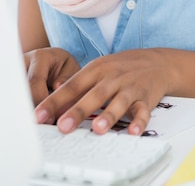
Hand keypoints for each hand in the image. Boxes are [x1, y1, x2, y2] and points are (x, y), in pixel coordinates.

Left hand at [34, 49, 169, 135]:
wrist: (155, 61)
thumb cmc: (119, 68)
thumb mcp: (97, 70)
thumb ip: (78, 89)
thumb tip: (53, 108)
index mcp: (95, 70)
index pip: (71, 86)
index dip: (55, 101)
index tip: (38, 116)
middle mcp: (112, 77)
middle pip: (93, 95)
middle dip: (77, 111)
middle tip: (62, 126)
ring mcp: (129, 87)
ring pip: (119, 102)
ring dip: (108, 115)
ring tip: (97, 129)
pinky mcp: (146, 98)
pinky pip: (143, 111)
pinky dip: (139, 122)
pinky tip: (133, 132)